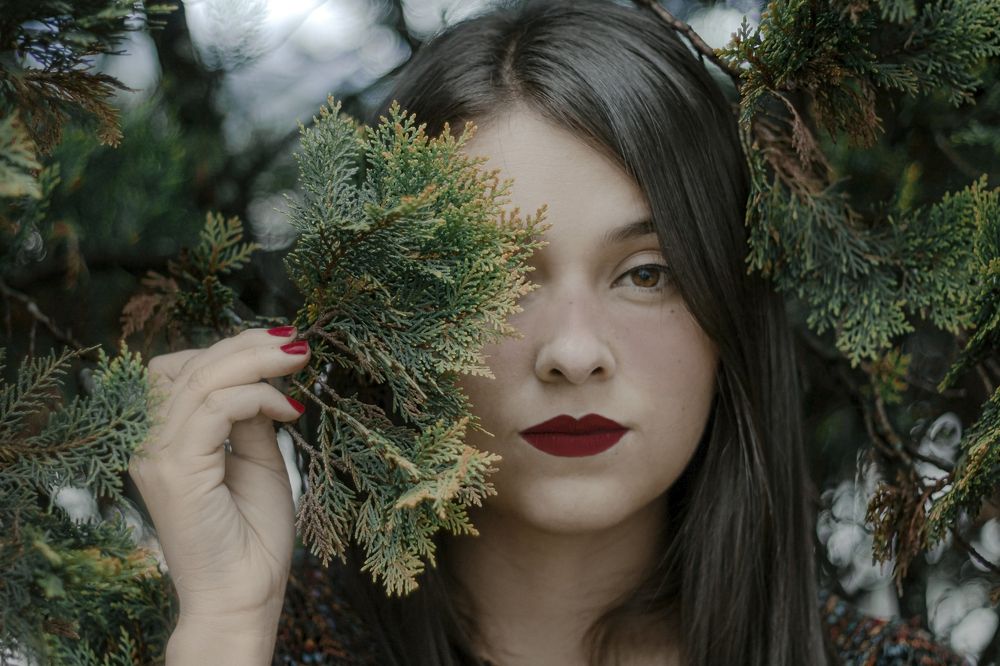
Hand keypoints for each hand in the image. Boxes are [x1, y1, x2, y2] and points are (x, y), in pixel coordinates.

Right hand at [128, 327, 309, 628]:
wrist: (245, 595)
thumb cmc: (252, 535)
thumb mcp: (259, 460)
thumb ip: (252, 418)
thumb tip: (264, 377)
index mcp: (162, 438)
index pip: (181, 370)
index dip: (230, 349)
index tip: (282, 346)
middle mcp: (147, 442)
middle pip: (189, 366)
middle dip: (247, 345)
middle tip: (297, 341)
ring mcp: (155, 455)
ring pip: (201, 379)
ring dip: (256, 361)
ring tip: (299, 360)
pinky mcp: (175, 471)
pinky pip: (215, 409)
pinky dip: (257, 397)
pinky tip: (290, 411)